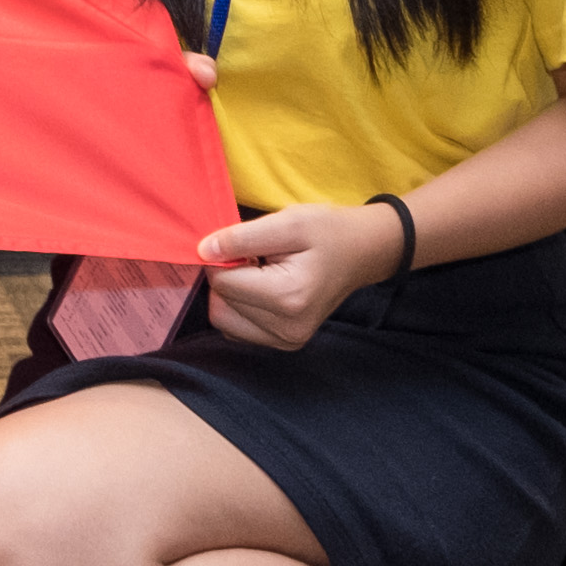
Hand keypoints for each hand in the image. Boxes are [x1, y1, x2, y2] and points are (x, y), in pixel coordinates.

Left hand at [196, 199, 390, 350]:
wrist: (363, 252)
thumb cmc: (328, 231)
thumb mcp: (288, 221)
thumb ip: (241, 238)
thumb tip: (202, 252)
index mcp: (288, 298)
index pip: (222, 284)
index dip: (222, 259)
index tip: (245, 244)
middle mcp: (288, 329)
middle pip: (220, 306)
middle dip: (226, 278)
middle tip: (254, 258)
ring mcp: (288, 341)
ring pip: (224, 321)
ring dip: (231, 295)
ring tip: (260, 273)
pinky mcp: (286, 344)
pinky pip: (238, 329)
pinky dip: (240, 308)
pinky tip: (262, 289)